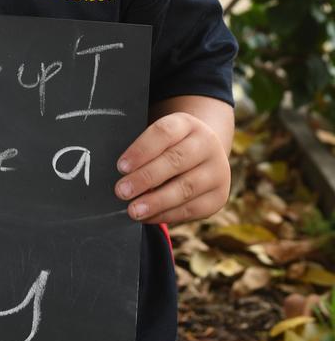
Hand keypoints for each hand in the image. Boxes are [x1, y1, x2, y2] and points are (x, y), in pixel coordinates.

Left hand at [114, 111, 230, 224]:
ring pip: (185, 187)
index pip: (164, 133)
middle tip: (121, 191)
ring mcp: (217, 171)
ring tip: (133, 210)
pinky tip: (148, 217)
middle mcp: (207, 144)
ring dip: (156, 201)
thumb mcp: (161, 138)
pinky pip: (191, 209)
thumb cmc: (171, 146)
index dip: (141, 150)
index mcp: (187, 124)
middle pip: (175, 160)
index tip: (121, 167)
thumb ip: (144, 150)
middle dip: (145, 178)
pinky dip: (166, 214)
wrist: (206, 154)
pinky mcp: (218, 196)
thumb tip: (122, 174)